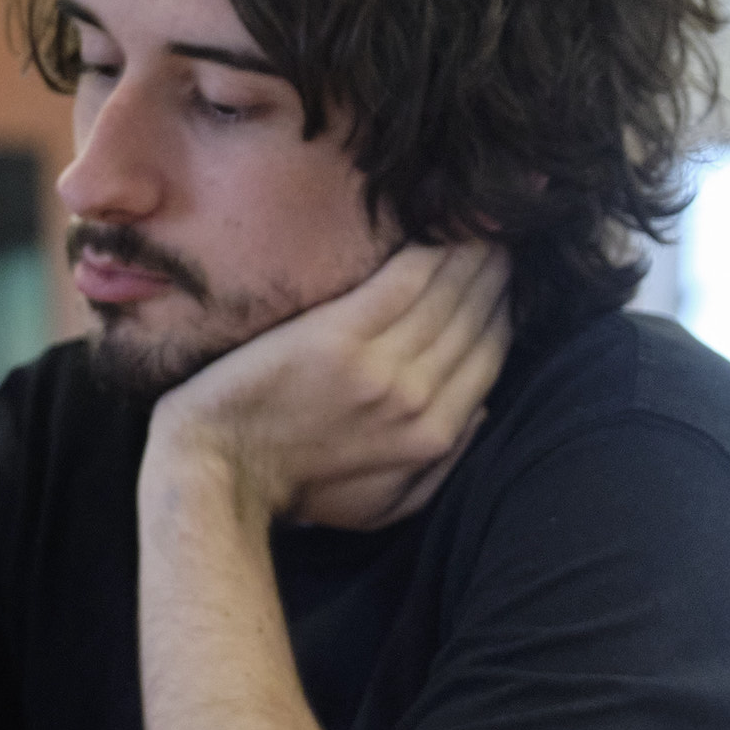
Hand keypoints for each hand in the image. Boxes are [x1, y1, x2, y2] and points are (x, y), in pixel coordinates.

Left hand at [147, 242, 510, 529]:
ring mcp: (380, 367)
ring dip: (471, 255)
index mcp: (435, 436)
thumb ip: (443, 466)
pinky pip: (403, 284)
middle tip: (504, 243)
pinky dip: (431, 253)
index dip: (504, 313)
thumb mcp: (388, 504)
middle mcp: (418, 399)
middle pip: (475, 322)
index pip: (488, 359)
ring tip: (480, 225)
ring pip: (447, 296)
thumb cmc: (300, 489)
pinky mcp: (338, 336)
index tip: (508, 283)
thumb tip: (479, 412)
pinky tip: (444, 229)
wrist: (221, 468)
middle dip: (497, 277)